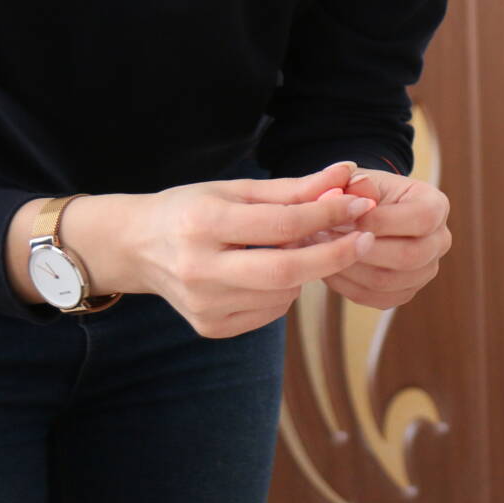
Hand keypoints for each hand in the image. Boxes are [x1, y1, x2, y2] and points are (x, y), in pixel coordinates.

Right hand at [61, 163, 377, 337]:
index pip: (280, 225)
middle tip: (366, 239)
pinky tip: (265, 273)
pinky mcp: (209, 327)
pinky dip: (283, 292)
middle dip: (333, 255)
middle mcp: (198, 268)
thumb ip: (294, 189)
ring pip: (282, 294)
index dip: (327, 215)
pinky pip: (269, 313)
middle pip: (285, 271)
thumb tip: (348, 175)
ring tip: (294, 249)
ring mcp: (202, 305)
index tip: (360, 205)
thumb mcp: (237, 189)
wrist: (137, 247)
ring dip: (305, 271)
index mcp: (202, 224)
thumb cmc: (193, 209)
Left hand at [320, 168, 452, 309]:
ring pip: (388, 282)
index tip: (343, 217)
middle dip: (363, 249)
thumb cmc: (364, 194)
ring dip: (349, 267)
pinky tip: (329, 266)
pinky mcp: (404, 292)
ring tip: (322, 250)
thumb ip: (357, 182)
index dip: (381, 221)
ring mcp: (425, 271)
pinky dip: (347, 285)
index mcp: (437, 206)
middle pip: (409, 256)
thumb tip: (358, 184)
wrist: (364, 214)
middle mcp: (439, 241)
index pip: (421, 219)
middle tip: (327, 238)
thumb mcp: (361, 179)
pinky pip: (375, 298)